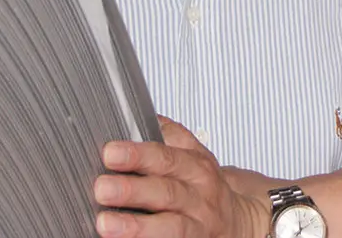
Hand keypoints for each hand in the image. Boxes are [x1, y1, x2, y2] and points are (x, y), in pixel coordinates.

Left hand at [94, 116, 270, 237]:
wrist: (239, 221)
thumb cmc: (205, 188)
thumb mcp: (194, 157)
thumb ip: (170, 138)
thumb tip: (135, 116)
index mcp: (195, 164)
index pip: (167, 155)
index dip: (138, 153)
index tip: (110, 152)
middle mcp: (198, 193)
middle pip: (166, 189)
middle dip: (133, 188)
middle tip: (102, 187)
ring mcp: (197, 222)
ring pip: (169, 224)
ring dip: (137, 225)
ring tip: (106, 223)